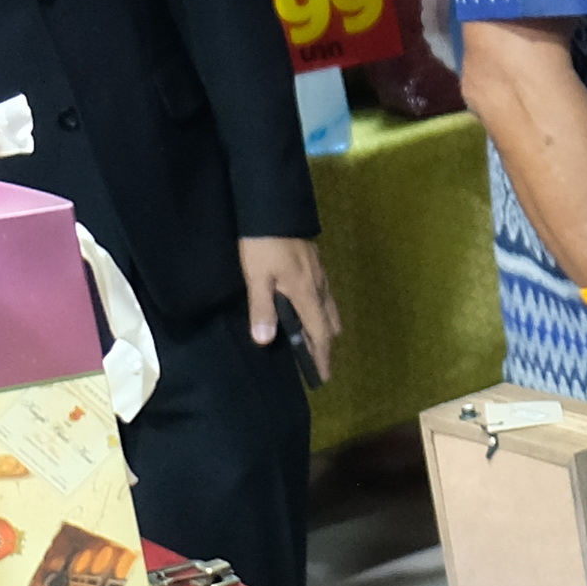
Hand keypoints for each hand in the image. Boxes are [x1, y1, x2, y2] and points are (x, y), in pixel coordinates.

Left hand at [241, 235, 337, 382]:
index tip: (323, 376)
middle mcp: (318, 287)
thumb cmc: (262, 244)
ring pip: (329, 308)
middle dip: (324, 344)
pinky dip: (320, 311)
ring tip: (312, 339)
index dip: (320, 356)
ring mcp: (320, 275)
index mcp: (305, 293)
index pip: (318, 333)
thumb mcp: (256, 277)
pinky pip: (325, 296)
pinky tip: (307, 308)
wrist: (275, 209)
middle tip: (315, 360)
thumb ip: (262, 309)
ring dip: (324, 327)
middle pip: (330, 323)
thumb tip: (266, 341)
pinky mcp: (316, 265)